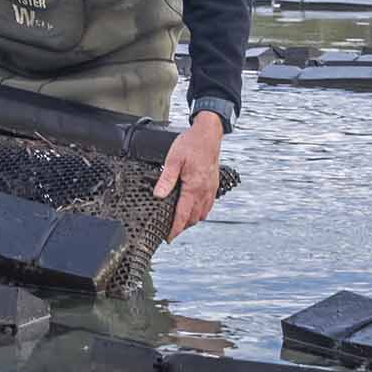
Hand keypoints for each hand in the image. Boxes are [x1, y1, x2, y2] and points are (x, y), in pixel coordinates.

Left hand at [152, 111, 224, 241]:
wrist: (208, 133)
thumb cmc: (191, 144)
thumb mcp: (173, 160)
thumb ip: (166, 180)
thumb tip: (158, 196)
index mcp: (193, 187)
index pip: (183, 214)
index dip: (175, 229)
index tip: (168, 238)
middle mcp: (204, 191)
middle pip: (193, 218)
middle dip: (182, 227)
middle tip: (170, 232)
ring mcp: (211, 188)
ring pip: (202, 213)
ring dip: (191, 220)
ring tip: (179, 223)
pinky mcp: (213, 184)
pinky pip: (208, 205)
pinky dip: (200, 212)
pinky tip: (193, 210)